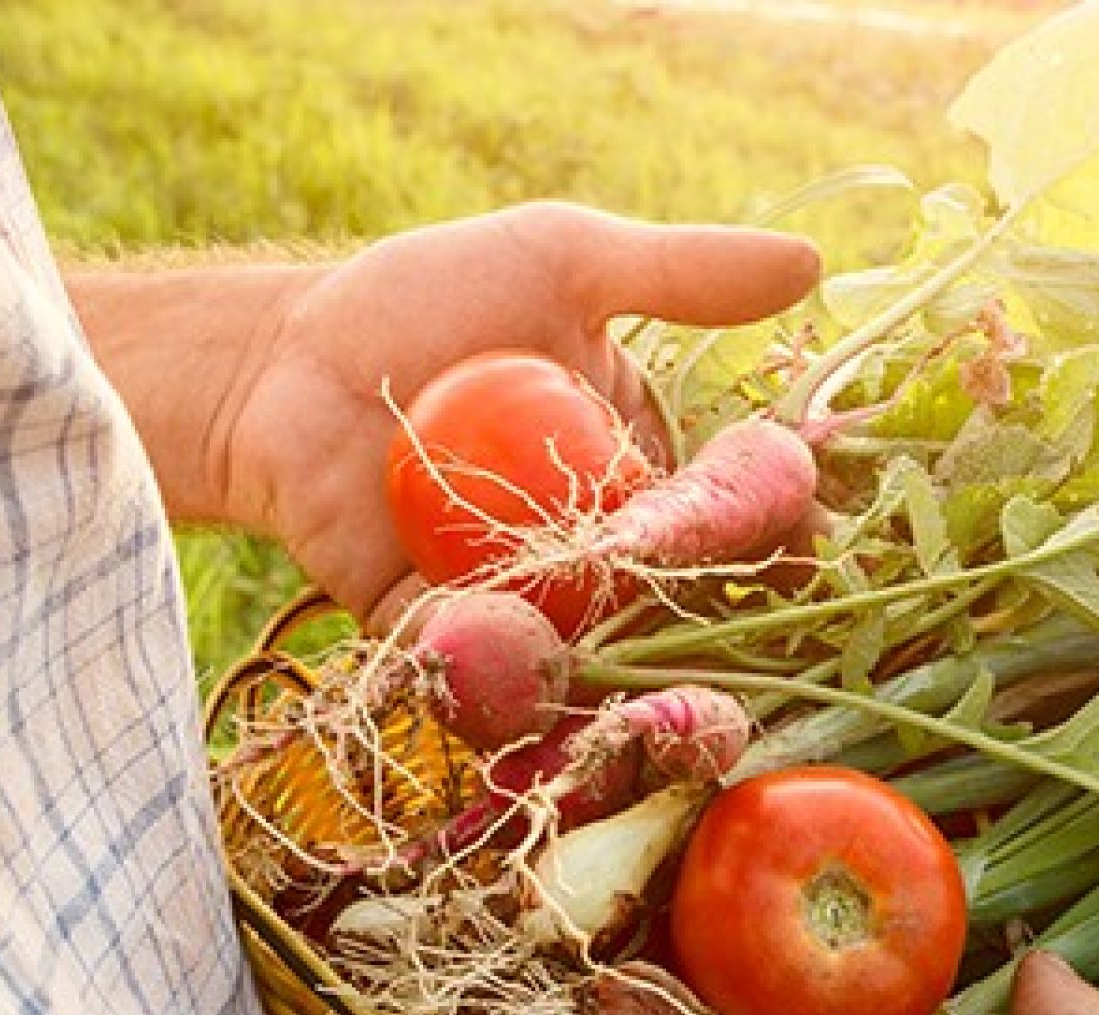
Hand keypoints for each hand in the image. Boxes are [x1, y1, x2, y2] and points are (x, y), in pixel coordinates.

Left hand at [74, 203, 819, 631]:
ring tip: (643, 649)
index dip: (773, 519)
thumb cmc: (426, 297)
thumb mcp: (561, 261)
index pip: (734, 503)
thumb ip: (681, 273)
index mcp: (645, 462)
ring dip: (627, 656)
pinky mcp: (444, 638)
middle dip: (709, 598)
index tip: (805, 526)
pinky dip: (512, 667)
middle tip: (706, 571)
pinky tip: (526, 646)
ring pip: (599, 649)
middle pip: (680, 593)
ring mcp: (527, 600)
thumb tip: (814, 262)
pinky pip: (492, 669)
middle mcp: (601, 546)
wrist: (284, 361)